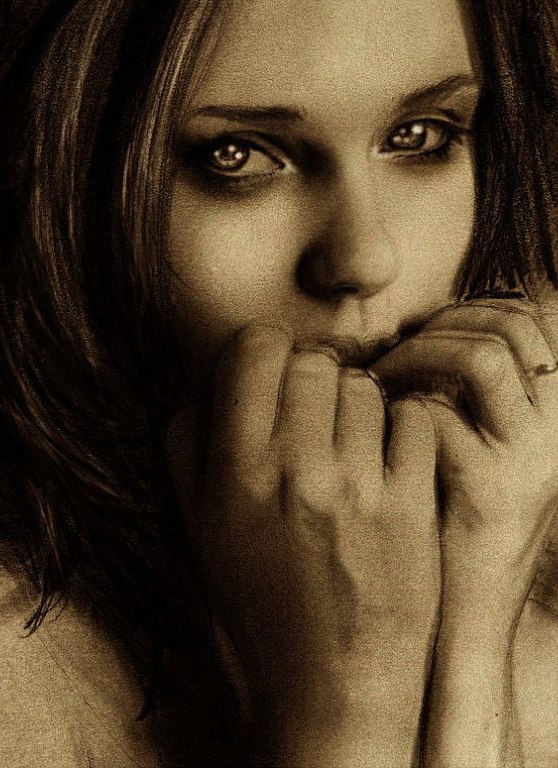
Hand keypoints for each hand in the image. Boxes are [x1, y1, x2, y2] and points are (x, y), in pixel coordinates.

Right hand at [165, 324, 439, 767]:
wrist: (333, 681)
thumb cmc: (260, 600)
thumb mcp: (198, 527)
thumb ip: (188, 442)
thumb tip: (213, 378)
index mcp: (234, 473)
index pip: (256, 348)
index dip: (265, 351)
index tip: (273, 374)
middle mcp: (295, 473)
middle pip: (314, 360)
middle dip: (313, 377)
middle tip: (315, 412)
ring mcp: (359, 489)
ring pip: (366, 386)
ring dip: (358, 404)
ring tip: (351, 443)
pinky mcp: (412, 506)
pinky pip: (414, 419)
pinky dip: (403, 430)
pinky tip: (387, 460)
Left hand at [373, 296, 557, 766]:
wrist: (462, 610)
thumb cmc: (450, 516)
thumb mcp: (477, 441)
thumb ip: (465, 389)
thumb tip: (419, 327)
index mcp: (554, 411)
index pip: (526, 318)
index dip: (466, 310)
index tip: (418, 330)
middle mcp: (555, 430)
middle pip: (507, 327)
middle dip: (437, 327)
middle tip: (393, 353)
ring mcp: (528, 461)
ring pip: (480, 358)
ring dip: (418, 356)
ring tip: (381, 380)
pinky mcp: (489, 492)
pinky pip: (438, 414)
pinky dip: (399, 406)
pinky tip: (376, 423)